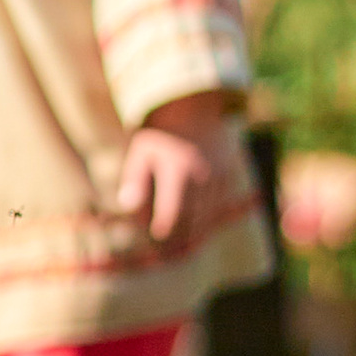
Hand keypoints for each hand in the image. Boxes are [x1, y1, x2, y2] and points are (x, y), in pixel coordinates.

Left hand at [113, 93, 233, 251]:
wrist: (193, 110)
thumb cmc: (161, 135)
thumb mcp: (141, 152)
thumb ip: (134, 180)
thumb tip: (127, 206)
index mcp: (178, 173)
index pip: (173, 213)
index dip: (165, 227)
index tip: (158, 233)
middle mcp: (202, 178)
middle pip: (193, 219)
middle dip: (182, 234)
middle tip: (170, 245)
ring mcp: (219, 178)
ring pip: (209, 214)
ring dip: (196, 229)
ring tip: (183, 239)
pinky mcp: (228, 177)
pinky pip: (220, 204)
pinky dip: (209, 215)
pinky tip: (197, 221)